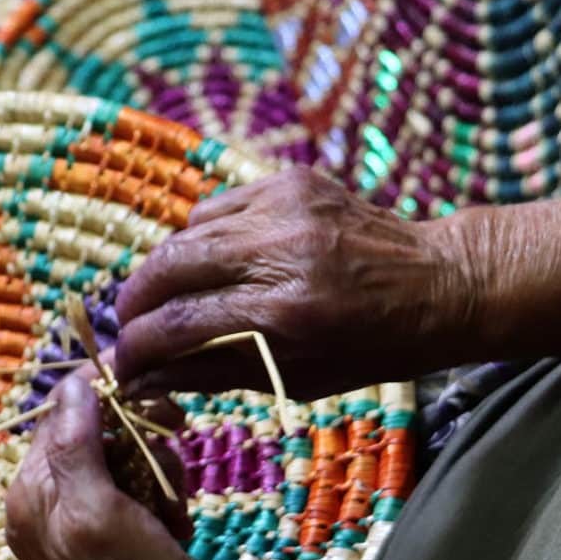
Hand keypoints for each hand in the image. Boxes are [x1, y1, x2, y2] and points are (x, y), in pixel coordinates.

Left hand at [6, 365, 340, 559]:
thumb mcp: (99, 510)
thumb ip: (75, 446)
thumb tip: (70, 383)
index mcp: (27, 495)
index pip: (60, 414)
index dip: (110, 402)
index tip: (161, 406)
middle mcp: (43, 504)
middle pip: (96, 433)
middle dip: (142, 446)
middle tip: (172, 472)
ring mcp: (76, 520)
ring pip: (124, 458)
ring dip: (159, 475)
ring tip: (172, 512)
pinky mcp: (109, 534)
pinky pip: (136, 489)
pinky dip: (163, 500)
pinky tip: (173, 528)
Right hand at [113, 169, 478, 397]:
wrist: (439, 282)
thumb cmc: (373, 346)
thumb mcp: (296, 378)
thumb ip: (214, 372)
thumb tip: (143, 378)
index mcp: (286, 312)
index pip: (180, 323)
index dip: (138, 347)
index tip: (120, 365)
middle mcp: (281, 251)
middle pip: (169, 265)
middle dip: (134, 301)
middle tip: (127, 327)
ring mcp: (285, 207)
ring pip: (188, 231)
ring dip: (166, 269)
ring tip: (166, 298)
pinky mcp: (291, 180)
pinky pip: (220, 207)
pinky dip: (204, 237)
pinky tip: (213, 262)